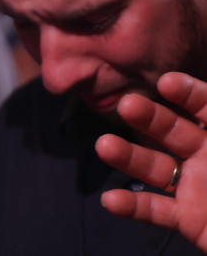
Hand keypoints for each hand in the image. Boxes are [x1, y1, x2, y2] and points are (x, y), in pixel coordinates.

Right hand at [96, 72, 206, 251]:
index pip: (205, 107)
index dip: (188, 93)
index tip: (167, 83)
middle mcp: (206, 156)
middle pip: (172, 130)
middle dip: (149, 116)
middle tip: (128, 105)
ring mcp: (194, 186)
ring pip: (155, 167)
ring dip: (128, 156)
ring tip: (105, 147)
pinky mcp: (187, 218)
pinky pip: (156, 210)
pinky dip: (132, 206)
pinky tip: (111, 201)